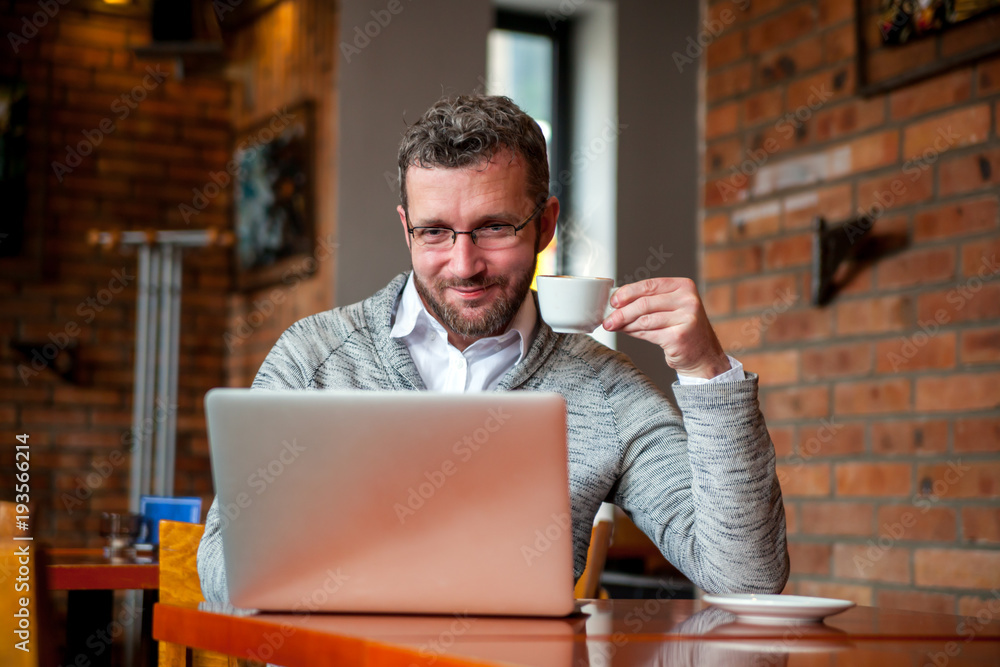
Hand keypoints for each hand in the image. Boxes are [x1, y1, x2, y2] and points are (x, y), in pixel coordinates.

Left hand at [602, 278, 730, 379]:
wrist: (703, 354)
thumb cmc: (683, 328)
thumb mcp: (672, 307)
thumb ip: (650, 301)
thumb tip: (617, 303)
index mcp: (684, 287)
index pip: (649, 285)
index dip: (627, 292)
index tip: (613, 300)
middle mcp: (688, 300)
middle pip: (644, 303)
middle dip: (621, 312)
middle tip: (608, 319)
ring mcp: (685, 319)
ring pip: (644, 320)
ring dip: (625, 324)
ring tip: (614, 326)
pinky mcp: (679, 337)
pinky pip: (648, 334)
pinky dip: (634, 333)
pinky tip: (628, 332)